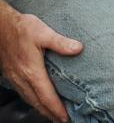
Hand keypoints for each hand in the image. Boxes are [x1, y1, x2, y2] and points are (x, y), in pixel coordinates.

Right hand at [0, 8, 82, 122]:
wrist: (1, 27)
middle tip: (62, 121)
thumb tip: (78, 48)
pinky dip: (32, 101)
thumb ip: (61, 42)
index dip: (56, 108)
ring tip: (52, 114)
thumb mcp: (44, 32)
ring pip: (29, 100)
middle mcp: (22, 78)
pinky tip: (36, 100)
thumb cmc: (22, 28)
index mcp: (32, 71)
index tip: (65, 117)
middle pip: (37, 102)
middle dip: (50, 113)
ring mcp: (15, 78)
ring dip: (41, 109)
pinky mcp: (11, 75)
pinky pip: (23, 93)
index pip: (46, 95)